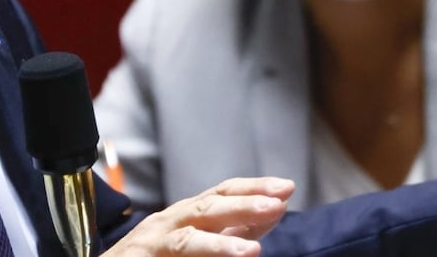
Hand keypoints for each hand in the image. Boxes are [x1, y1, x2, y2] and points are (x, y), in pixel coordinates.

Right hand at [103, 177, 294, 255]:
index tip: (286, 187)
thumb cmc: (156, 255)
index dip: (253, 188)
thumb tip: (275, 210)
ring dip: (219, 246)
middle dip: (242, 205)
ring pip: (186, 242)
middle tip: (276, 204)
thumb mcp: (198, 239)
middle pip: (207, 209)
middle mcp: (168, 223)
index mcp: (187, 214)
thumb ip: (234, 230)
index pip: (222, 193)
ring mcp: (150, 245)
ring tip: (252, 251)